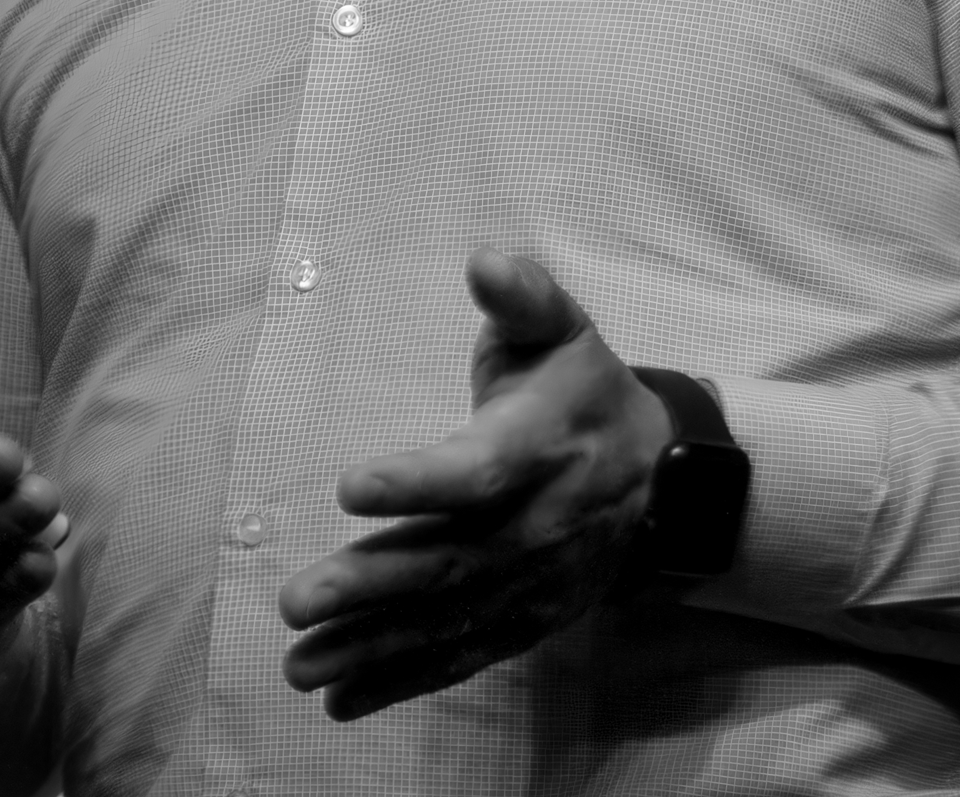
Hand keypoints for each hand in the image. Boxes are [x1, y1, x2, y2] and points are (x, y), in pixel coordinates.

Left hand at [278, 248, 671, 719]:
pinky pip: (461, 654)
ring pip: (448, 619)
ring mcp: (531, 581)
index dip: (416, 483)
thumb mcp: (563, 327)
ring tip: (301, 661)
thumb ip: (523, 296)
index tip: (348, 487)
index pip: (476, 472)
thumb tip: (484, 262)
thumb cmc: (585, 389)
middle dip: (372, 583)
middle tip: (298, 600)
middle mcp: (537, 522)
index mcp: (540, 444)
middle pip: (451, 560)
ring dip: (371, 645)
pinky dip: (402, 680)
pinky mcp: (524, 618)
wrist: (662, 477)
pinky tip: (340, 696)